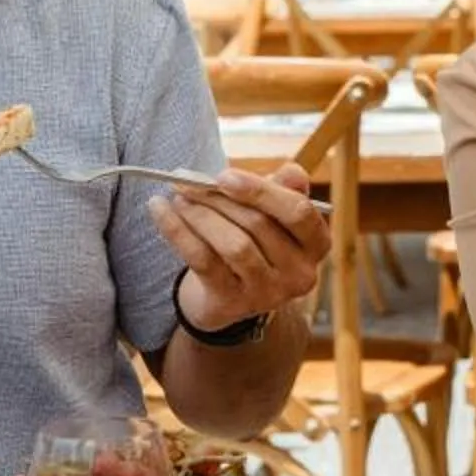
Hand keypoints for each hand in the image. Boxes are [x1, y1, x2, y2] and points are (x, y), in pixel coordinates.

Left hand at [153, 165, 329, 328]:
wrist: (227, 296)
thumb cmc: (254, 242)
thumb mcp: (272, 215)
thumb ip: (283, 190)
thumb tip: (292, 172)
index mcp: (316, 244)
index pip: (299, 212)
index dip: (262, 191)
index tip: (224, 176)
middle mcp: (299, 274)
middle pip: (259, 225)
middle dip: (219, 198)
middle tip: (189, 182)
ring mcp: (267, 293)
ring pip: (233, 245)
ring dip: (200, 214)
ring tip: (178, 196)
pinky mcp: (232, 304)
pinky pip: (202, 260)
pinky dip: (177, 231)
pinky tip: (159, 210)